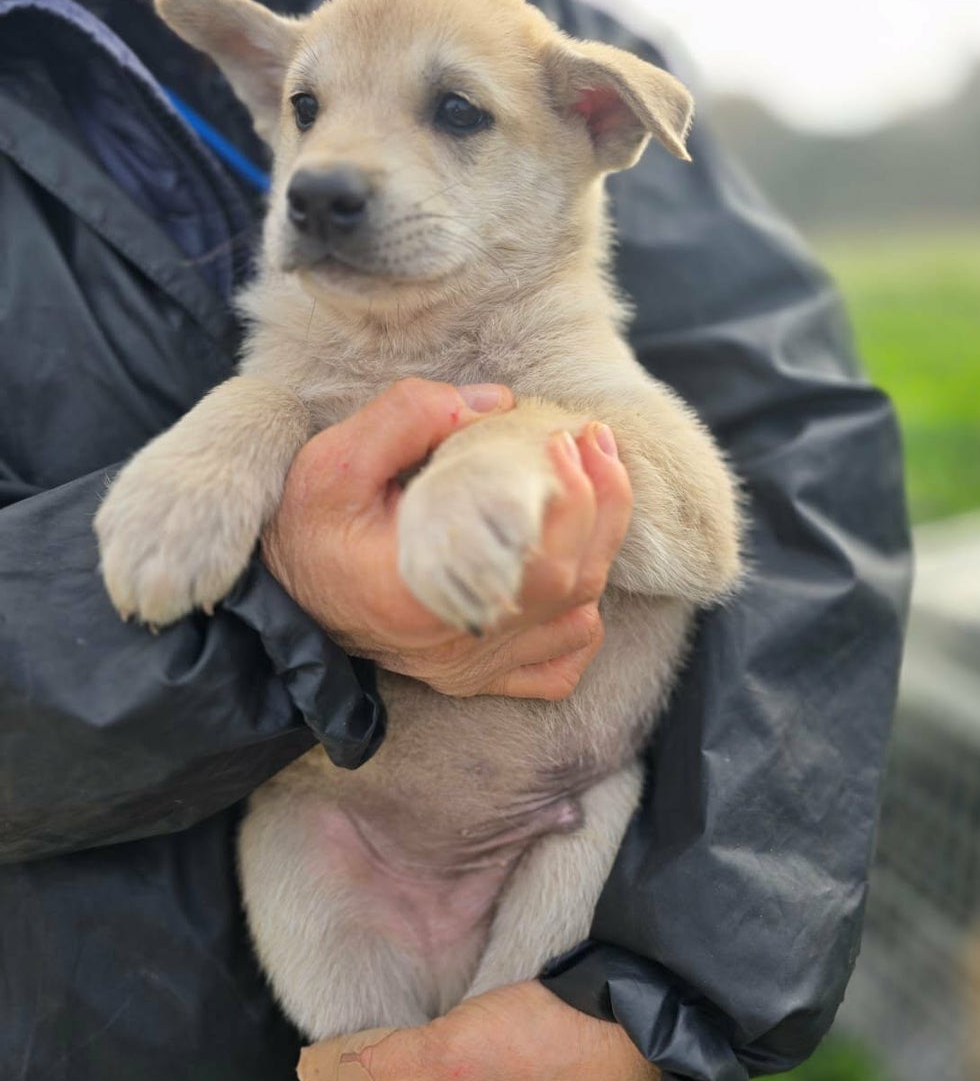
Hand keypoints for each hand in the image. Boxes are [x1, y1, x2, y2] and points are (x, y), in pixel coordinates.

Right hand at [262, 378, 632, 699]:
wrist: (274, 599)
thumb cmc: (302, 528)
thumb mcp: (334, 460)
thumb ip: (407, 418)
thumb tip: (494, 404)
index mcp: (425, 592)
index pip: (539, 560)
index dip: (576, 497)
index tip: (569, 436)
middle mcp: (458, 642)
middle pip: (573, 584)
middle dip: (604, 505)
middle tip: (595, 442)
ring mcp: (471, 666)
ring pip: (576, 623)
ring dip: (599, 553)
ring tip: (597, 486)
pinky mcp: (473, 676)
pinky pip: (557, 669)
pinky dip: (581, 624)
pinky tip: (571, 575)